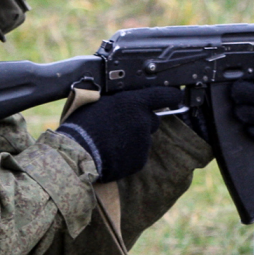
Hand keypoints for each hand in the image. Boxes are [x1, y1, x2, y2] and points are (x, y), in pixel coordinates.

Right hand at [57, 86, 183, 182]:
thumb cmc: (82, 125)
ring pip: (144, 139)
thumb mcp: (98, 102)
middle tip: (122, 125)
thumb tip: (123, 98)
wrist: (78, 154)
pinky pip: (138, 155)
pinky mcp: (139, 161)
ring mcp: (143, 143)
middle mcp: (143, 121)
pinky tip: (113, 153)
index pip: (163, 94)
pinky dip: (129, 154)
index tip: (175, 94)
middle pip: (152, 120)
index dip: (171, 94)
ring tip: (112, 141)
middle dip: (142, 121)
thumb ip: (118, 100)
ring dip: (133, 139)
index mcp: (133, 103)